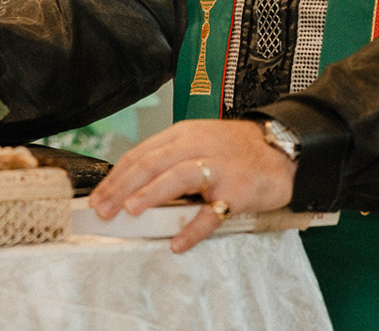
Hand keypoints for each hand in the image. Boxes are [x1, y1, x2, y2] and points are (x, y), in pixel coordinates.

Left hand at [87, 119, 295, 253]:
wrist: (280, 149)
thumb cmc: (234, 149)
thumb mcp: (198, 140)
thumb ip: (169, 157)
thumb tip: (131, 186)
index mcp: (183, 134)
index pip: (140, 153)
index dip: (115, 176)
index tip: (98, 197)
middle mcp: (197, 147)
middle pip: (151, 163)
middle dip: (122, 187)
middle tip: (103, 210)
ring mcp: (218, 168)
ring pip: (177, 178)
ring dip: (150, 194)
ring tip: (130, 211)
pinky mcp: (238, 191)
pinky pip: (212, 213)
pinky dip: (193, 229)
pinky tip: (177, 242)